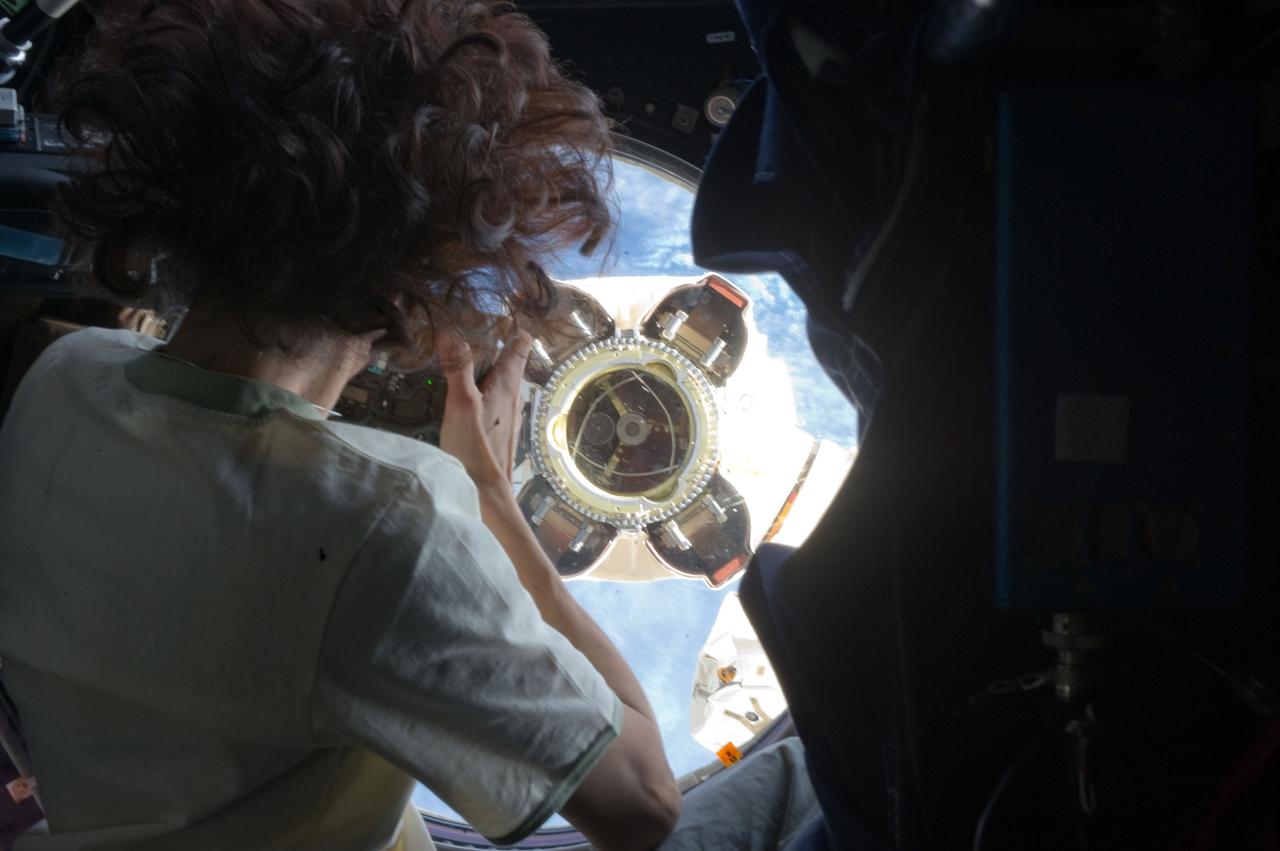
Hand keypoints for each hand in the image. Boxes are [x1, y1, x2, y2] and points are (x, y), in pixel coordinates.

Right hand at [438, 330, 531, 492]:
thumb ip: (457, 368)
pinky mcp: (500, 431)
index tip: (500, 311)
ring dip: (491, 367)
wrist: (486, 494)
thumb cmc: (475, 448)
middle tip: (476, 326)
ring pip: (504, 382)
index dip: (514, 328)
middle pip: (512, 363)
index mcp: (508, 385)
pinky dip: (485, 388)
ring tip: (471, 355)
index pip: (521, 346)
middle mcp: (514, 398)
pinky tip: (470, 393)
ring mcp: (509, 416)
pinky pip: (496, 400)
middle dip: (499, 344)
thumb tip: (451, 331)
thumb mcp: (461, 404)